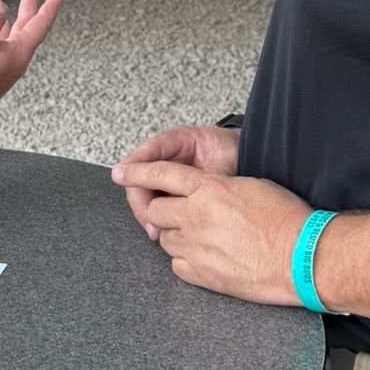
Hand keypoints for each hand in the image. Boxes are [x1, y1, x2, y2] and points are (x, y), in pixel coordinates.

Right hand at [111, 126, 239, 229]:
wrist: (248, 157)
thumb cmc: (236, 153)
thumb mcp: (225, 163)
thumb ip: (208, 176)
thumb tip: (192, 193)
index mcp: (179, 140)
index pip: (149, 151)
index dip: (133, 166)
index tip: (121, 177)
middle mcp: (168, 155)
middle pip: (140, 175)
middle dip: (141, 200)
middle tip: (149, 222)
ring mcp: (167, 172)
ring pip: (145, 191)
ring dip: (147, 211)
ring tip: (157, 230)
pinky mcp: (170, 188)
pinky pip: (155, 201)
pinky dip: (157, 215)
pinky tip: (163, 228)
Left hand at [111, 160, 307, 303]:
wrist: (303, 257)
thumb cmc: (286, 219)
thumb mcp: (250, 185)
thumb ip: (217, 187)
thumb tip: (204, 190)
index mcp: (208, 189)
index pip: (161, 174)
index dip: (137, 171)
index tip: (121, 173)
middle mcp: (195, 217)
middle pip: (155, 210)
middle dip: (162, 210)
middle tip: (180, 213)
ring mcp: (196, 248)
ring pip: (164, 238)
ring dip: (176, 235)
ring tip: (204, 236)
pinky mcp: (201, 275)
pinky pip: (176, 264)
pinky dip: (185, 259)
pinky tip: (207, 256)